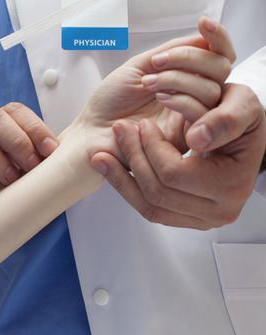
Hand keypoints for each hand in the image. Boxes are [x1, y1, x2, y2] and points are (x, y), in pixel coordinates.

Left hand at [67, 17, 233, 163]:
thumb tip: (203, 37)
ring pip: (211, 91)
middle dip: (190, 58)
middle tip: (157, 64)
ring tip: (148, 84)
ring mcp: (191, 118)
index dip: (216, 38)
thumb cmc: (110, 102)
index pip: (217, 56)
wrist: (92, 131)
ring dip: (178, 79)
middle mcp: (192, 97)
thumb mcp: (141, 66)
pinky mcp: (186, 139)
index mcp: (184, 78)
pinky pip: (202, 115)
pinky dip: (182, 100)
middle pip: (220, 70)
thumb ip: (172, 51)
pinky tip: (159, 98)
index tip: (202, 24)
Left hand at [91, 83, 265, 228]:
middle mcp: (218, 211)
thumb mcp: (242, 105)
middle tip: (121, 131)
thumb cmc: (239, 119)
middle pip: (158, 192)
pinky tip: (108, 168)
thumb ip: (225, 118)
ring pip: (148, 206)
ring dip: (120, 178)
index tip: (144, 125)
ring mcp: (200, 220)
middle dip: (133, 158)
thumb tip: (197, 139)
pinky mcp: (183, 219)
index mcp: (232, 184)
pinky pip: (147, 210)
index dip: (152, 148)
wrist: (240, 135)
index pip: (175, 173)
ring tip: (101, 153)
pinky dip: (125, 188)